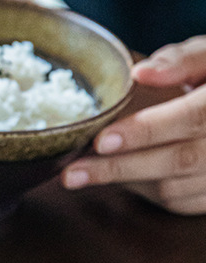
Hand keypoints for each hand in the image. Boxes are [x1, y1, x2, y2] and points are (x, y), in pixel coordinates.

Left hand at [61, 37, 205, 214]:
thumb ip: (183, 59)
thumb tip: (142, 73)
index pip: (191, 118)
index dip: (146, 131)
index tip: (102, 139)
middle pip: (178, 161)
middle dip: (119, 169)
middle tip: (71, 173)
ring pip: (177, 188)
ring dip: (127, 182)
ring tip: (84, 173)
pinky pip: (182, 203)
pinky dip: (146, 192)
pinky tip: (119, 177)